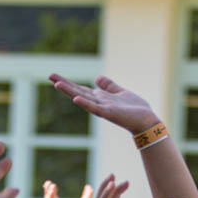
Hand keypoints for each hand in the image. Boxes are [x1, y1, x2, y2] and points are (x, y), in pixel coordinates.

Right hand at [47, 73, 161, 135]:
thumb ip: (109, 86)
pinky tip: (77, 99)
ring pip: (83, 99)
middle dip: (65, 85)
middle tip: (50, 76)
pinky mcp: (110, 113)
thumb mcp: (120, 92)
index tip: (54, 77)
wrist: (146, 121)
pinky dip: (86, 104)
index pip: (80, 89)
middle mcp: (98, 103)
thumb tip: (96, 78)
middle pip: (78, 92)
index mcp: (100, 98)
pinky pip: (96, 108)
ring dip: (71, 92)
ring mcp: (103, 108)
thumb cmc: (135, 109)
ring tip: (58, 85)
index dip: (68, 83)